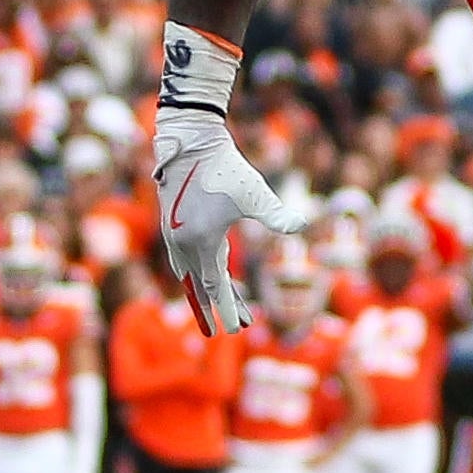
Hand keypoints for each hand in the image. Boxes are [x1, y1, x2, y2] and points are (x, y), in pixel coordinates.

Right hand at [152, 25, 304, 334]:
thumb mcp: (255, 192)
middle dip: (220, 307)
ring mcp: (173, 234)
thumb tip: (301, 225)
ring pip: (189, 274)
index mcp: (202, 242)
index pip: (215, 288)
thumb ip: (276, 213)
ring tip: (223, 304)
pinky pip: (183, 259)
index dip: (227, 310)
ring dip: (205, 292)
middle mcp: (182, 243)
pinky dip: (196, 273)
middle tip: (238, 327)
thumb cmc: (225, 166)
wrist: (190, 140)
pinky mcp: (171, 223)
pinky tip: (207, 273)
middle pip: (202, 287)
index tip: (236, 331)